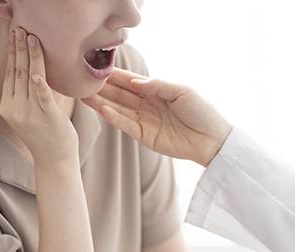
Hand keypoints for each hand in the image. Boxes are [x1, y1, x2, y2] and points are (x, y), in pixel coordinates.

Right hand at [0, 26, 78, 162]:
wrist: (55, 161)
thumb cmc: (46, 136)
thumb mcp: (31, 114)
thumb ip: (30, 95)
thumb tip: (35, 72)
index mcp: (9, 107)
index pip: (10, 74)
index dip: (13, 54)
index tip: (15, 36)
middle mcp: (16, 109)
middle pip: (18, 73)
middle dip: (19, 49)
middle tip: (21, 28)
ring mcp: (31, 115)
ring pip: (30, 80)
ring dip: (31, 57)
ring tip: (32, 38)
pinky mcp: (48, 119)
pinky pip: (43, 99)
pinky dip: (41, 86)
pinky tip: (38, 74)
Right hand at [80, 67, 232, 165]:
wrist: (212, 139)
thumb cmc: (201, 112)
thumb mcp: (182, 92)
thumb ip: (158, 85)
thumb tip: (135, 81)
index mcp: (156, 91)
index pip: (130, 82)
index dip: (114, 76)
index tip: (98, 68)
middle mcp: (146, 105)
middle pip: (120, 95)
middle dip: (102, 88)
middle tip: (82, 82)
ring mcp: (144, 121)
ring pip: (119, 110)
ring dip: (102, 103)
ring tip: (84, 96)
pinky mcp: (145, 137)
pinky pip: (127, 126)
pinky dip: (115, 118)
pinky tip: (103, 110)